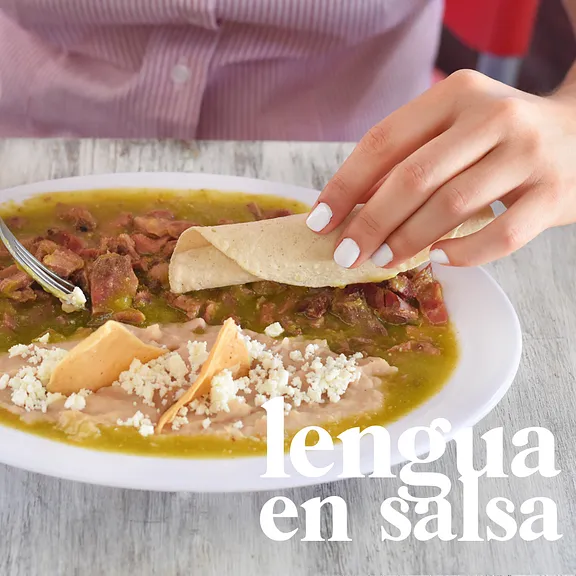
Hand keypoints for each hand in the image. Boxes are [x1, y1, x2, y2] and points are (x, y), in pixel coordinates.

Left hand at [306, 69, 575, 268]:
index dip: (344, 186)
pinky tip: (440, 260)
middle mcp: (493, 116)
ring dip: (408, 241)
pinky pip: (501, 235)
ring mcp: (526, 154)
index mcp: (456, 94)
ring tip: (382, 260)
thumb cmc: (499, 140)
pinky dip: (464, 254)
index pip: (383, 141)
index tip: (320, 221)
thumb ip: (407, 158)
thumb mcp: (453, 130)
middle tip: (346, 254)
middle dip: (370, 222)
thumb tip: (349, 207)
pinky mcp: (554, 193)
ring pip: (452, 206)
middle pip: (413, 176)